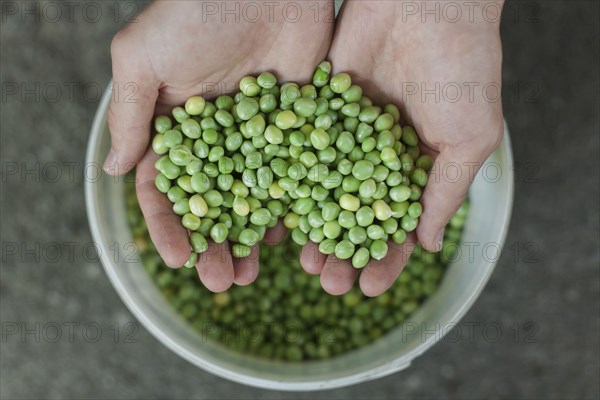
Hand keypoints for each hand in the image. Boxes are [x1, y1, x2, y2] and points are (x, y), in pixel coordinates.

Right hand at [104, 0, 333, 290]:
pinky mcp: (302, 127)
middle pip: (215, 205)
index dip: (169, 226)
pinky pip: (300, 175)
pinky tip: (296, 237)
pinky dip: (297, 207)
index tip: (177, 259)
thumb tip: (114, 172)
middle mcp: (220, 139)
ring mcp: (263, 136)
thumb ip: (130, 116)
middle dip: (216, 245)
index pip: (167, 188)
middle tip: (224, 281)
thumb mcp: (143, 58)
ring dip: (254, 238)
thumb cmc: (196, 11)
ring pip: (257, 199)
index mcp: (179, 128)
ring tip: (255, 273)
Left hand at [301, 0, 503, 295]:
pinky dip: (288, 179)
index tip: (369, 288)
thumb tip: (427, 245)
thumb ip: (446, 191)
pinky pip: (299, 149)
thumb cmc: (464, 69)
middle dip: (342, 249)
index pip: (396, 223)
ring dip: (312, 226)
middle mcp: (375, 154)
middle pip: (353, 213)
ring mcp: (344, 132)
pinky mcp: (317, 107)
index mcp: (415, 165)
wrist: (428, 2)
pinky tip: (277, 210)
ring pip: (322, 189)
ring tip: (301, 259)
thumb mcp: (470, 138)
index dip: (384, 257)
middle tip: (327, 282)